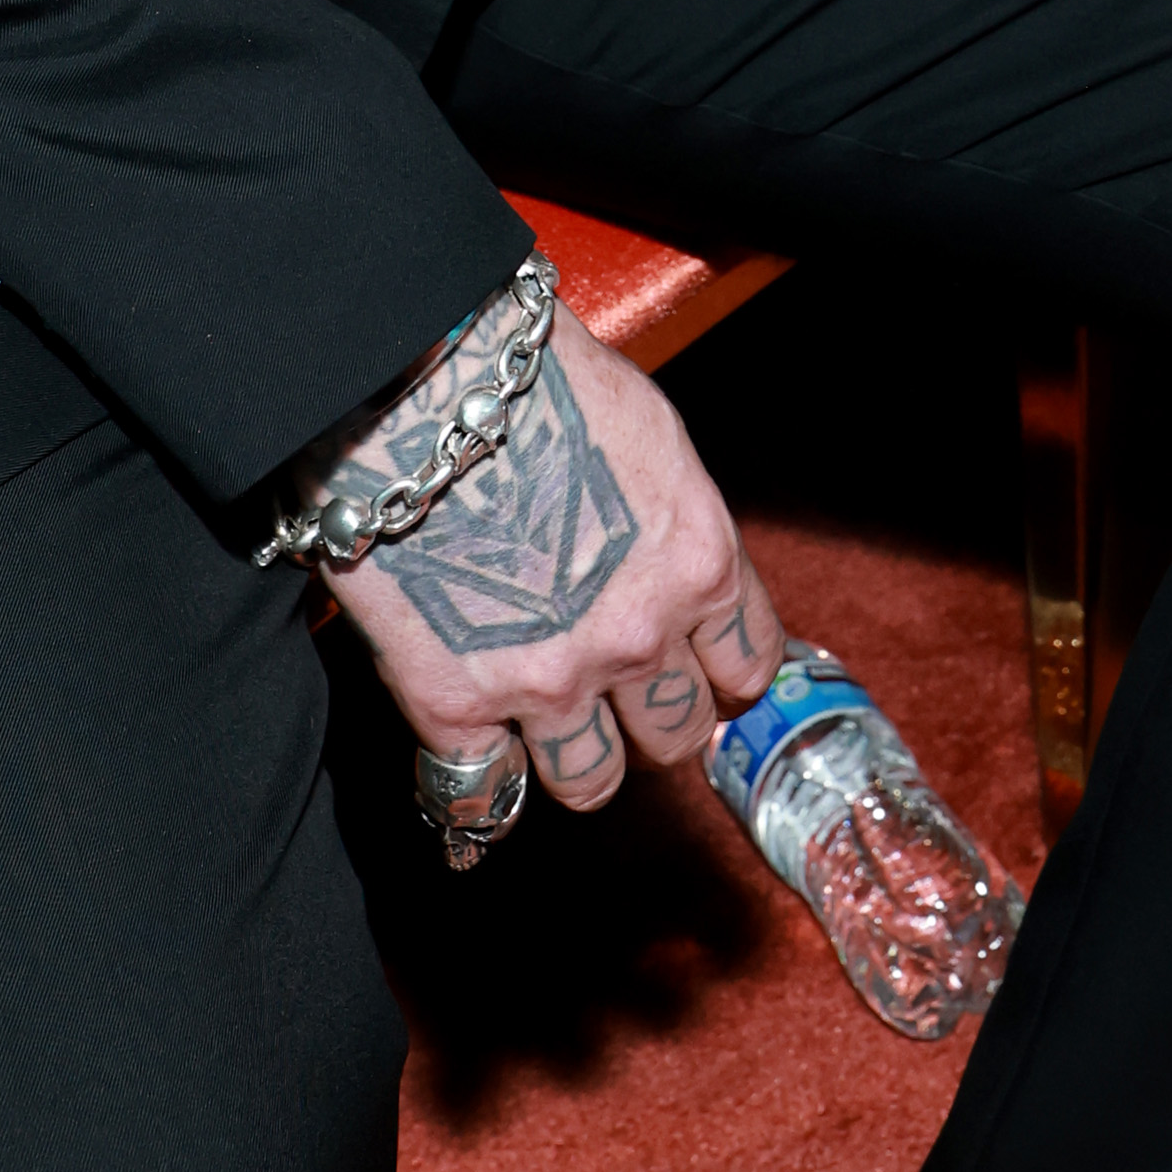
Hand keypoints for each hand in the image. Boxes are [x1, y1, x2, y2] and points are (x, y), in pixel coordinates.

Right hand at [304, 299, 783, 812]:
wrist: (423, 383)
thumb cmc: (535, 379)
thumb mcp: (649, 436)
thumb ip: (670, 520)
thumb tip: (664, 556)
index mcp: (698, 560)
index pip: (748, 663)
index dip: (719, 669)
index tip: (698, 666)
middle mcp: (639, 635)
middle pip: (677, 732)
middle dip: (648, 711)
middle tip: (611, 682)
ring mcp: (550, 679)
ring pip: (593, 779)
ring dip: (574, 752)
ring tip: (543, 715)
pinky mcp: (457, 704)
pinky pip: (482, 793)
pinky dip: (478, 779)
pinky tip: (472, 750)